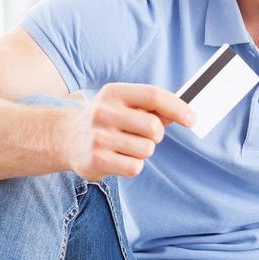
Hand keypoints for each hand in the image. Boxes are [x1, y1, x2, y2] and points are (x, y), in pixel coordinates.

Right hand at [61, 82, 194, 181]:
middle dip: (156, 135)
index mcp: (114, 92)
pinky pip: (135, 167)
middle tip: (144, 136)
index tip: (192, 119)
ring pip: (146, 149)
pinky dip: (133, 166)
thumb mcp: (123, 105)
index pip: (153, 96)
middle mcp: (104, 111)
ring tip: (125, 147)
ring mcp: (99, 136)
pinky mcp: (97, 159)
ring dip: (143, 151)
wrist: (66, 139)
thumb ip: (152, 108)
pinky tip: (118, 159)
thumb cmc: (105, 121)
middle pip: (153, 127)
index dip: (177, 107)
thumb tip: (186, 113)